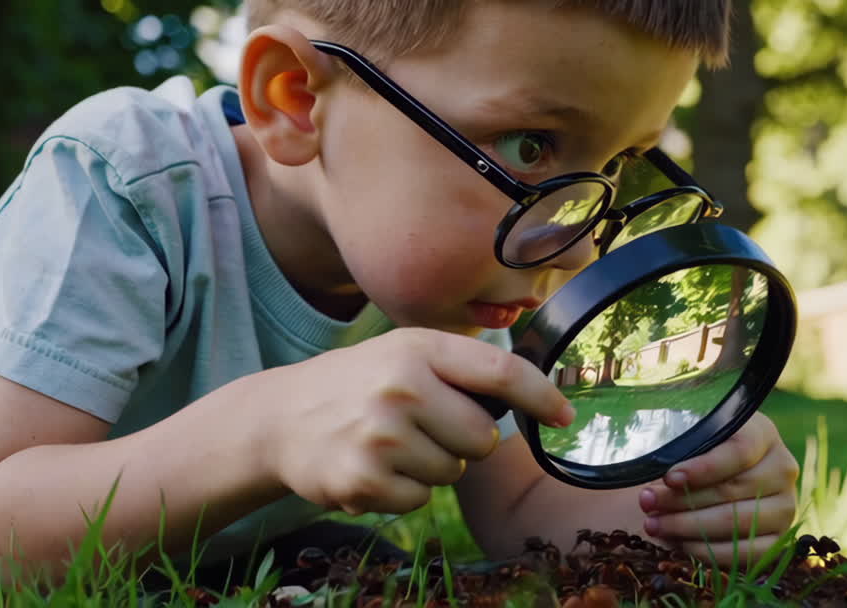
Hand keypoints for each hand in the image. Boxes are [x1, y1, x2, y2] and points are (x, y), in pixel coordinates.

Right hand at [260, 328, 573, 515]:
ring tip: (390, 442)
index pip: (499, 372)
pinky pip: (420, 499)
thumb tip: (538, 391)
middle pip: (482, 437)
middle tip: (423, 424)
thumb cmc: (359, 383)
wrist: (280, 417)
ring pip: (453, 471)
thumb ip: (461, 366)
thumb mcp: (404, 352)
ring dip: (431, 465)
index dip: (540, 395)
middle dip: (464, 439)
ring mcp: (380, 435)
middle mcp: (401, 387)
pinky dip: (404, 489)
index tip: (565, 415)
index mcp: (418, 348)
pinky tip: (373, 465)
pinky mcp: (363, 480)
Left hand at [637, 411, 797, 564]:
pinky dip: (708, 551)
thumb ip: (681, 447)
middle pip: (732, 490)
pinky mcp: (779, 538)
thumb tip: (663, 477)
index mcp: (763, 434)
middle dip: (682, 500)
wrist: (725, 473)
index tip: (669, 477)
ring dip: (688, 527)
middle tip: (646, 503)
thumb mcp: (694, 436)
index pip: (739, 451)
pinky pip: (746, 553)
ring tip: (653, 524)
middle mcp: (783, 469)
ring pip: (736, 523)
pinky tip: (678, 543)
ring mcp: (785, 506)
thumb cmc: (701, 449)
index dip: (703, 467)